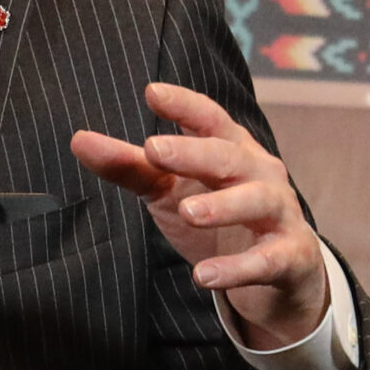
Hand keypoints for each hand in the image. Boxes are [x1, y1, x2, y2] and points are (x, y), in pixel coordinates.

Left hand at [69, 81, 326, 349]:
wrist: (277, 274)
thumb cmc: (217, 216)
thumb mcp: (169, 190)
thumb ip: (130, 166)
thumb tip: (78, 139)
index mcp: (231, 149)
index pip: (210, 120)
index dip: (184, 105)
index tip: (152, 92)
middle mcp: (260, 173)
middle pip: (229, 156)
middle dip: (194, 152)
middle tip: (154, 149)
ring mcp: (280, 213)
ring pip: (256, 201)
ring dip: (223, 206)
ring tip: (188, 213)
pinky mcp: (290, 256)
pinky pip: (267, 260)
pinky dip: (238, 268)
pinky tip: (204, 276)